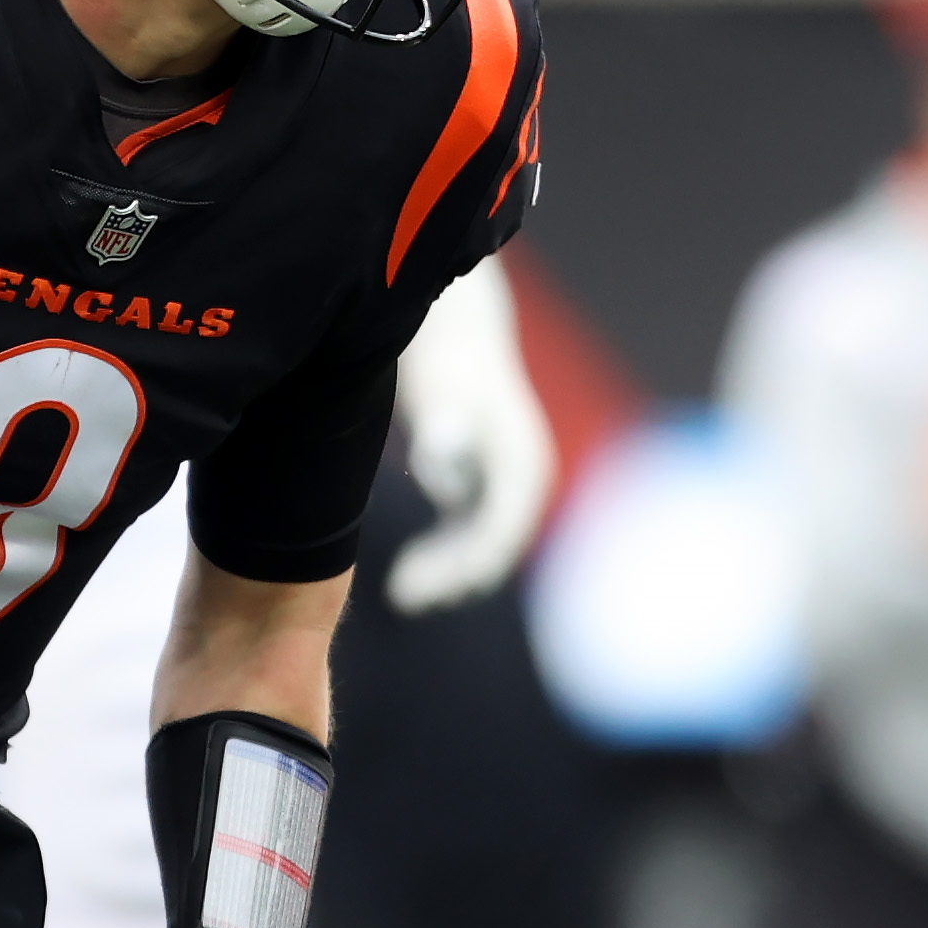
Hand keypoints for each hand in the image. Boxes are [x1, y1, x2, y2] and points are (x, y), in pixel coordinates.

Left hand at [387, 260, 557, 611]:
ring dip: (447, 575)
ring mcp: (506, 489)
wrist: (454, 332)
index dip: (459, 569)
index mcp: (523, 467)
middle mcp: (524, 484)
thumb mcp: (441, 389)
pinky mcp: (485, 490)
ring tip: (403, 591)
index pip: (498, 536)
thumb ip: (442, 421)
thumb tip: (440, 448)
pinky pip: (470, 539)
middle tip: (403, 596)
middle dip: (451, 579)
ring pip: (482, 551)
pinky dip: (444, 559)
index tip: (414, 586)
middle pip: (493, 551)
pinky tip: (406, 573)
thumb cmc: (444, 362)